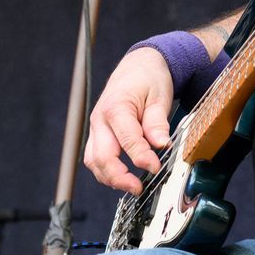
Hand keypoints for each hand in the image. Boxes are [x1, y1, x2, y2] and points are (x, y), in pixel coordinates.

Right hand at [83, 45, 176, 194]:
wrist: (137, 67)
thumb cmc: (148, 79)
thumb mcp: (159, 96)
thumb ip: (157, 121)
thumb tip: (161, 145)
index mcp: (116, 106)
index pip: (127, 139)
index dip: (141, 157)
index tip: (156, 168)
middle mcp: (100, 119)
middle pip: (101, 156)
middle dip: (118, 177)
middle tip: (138, 188)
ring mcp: (96, 128)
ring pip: (93, 161)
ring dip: (110, 178)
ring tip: (132, 187)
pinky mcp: (97, 135)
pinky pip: (95, 158)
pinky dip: (107, 171)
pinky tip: (123, 178)